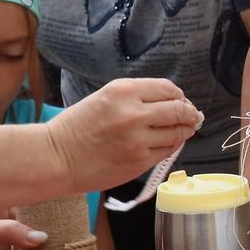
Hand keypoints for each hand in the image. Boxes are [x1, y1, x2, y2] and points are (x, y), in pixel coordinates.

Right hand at [48, 78, 199, 190]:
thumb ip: (136, 98)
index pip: (168, 89)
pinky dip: (173, 146)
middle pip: (178, 110)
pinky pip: (167, 151)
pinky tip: (169, 143)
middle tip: (193, 116)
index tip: (181, 101)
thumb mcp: (104, 98)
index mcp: (123, 91)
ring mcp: (138, 139)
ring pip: (177, 132)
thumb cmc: (76, 128)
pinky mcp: (139, 161)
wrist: (56, 157)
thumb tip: (172, 102)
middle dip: (189, 113)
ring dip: (185, 131)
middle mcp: (133, 113)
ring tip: (185, 130)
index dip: (179, 96)